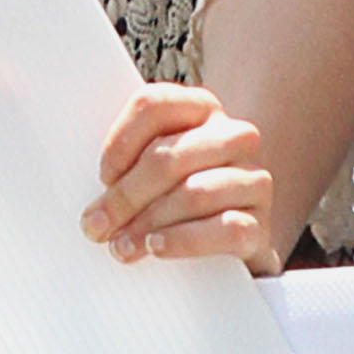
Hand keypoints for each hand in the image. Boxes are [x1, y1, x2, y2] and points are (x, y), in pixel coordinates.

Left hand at [82, 83, 278, 274]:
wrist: (227, 245)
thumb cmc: (173, 200)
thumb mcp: (150, 174)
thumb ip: (124, 169)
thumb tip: (92, 209)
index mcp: (200, 108)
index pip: (153, 105)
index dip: (121, 142)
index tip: (103, 177)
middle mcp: (233, 136)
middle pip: (169, 156)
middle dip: (126, 195)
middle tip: (97, 226)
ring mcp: (253, 179)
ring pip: (194, 193)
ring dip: (148, 222)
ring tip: (121, 246)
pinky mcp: (261, 223)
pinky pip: (225, 228)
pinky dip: (184, 240)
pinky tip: (157, 248)